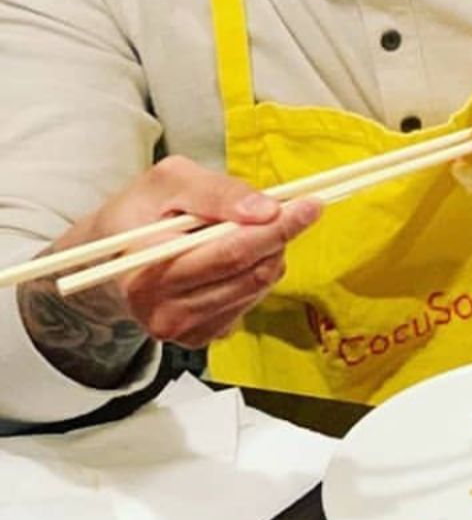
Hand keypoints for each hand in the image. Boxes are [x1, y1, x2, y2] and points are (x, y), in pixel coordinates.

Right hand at [20, 157, 322, 386]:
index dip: (276, 228)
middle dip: (280, 236)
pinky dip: (256, 272)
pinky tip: (237, 257)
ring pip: (257, 288)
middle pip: (250, 273)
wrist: (111, 256)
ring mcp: (184, 330)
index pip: (229, 253)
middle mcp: (163, 313)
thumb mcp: (169, 181)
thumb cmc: (140, 212)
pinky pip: (250, 302)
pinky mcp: (201, 337)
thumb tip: (266, 210)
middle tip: (302, 208)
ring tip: (251, 229)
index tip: (312, 204)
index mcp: (147, 273)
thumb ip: (217, 192)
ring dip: (270, 253)